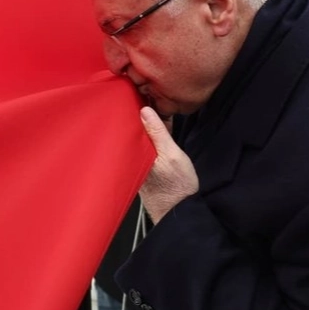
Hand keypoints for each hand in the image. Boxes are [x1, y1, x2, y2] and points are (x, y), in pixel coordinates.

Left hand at [139, 107, 198, 222]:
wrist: (180, 214)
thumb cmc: (178, 187)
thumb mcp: (172, 154)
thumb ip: (158, 133)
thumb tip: (145, 110)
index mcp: (136, 153)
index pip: (128, 125)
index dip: (132, 109)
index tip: (138, 95)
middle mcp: (132, 159)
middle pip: (131, 131)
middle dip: (137, 116)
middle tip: (145, 98)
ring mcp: (137, 164)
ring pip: (138, 139)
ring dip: (145, 127)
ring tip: (153, 111)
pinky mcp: (144, 169)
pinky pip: (144, 148)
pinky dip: (149, 138)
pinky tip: (158, 132)